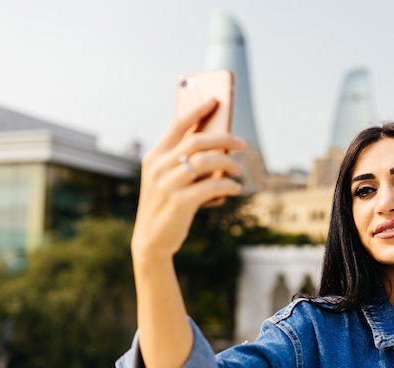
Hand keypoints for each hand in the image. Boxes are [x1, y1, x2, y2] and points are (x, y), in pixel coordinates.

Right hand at [131, 98, 245, 260]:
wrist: (151, 241)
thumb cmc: (166, 206)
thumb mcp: (169, 181)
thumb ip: (186, 164)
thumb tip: (221, 150)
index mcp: (154, 157)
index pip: (177, 126)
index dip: (197, 111)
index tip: (215, 101)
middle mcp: (158, 167)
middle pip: (197, 141)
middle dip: (223, 138)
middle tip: (242, 143)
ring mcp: (167, 184)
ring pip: (206, 161)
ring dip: (228, 162)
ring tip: (240, 169)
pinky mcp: (179, 202)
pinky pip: (211, 186)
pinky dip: (228, 186)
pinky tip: (236, 189)